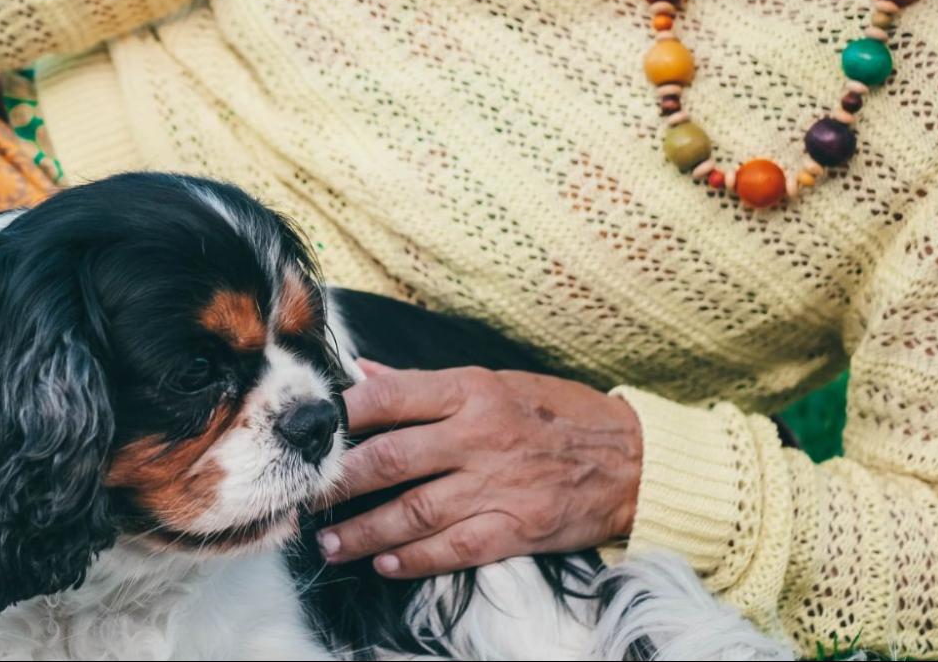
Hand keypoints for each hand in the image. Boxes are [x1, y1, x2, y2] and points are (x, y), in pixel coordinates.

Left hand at [315, 361, 642, 577]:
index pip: (389, 398)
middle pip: (390, 460)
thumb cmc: (557, 414)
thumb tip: (363, 373)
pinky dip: (414, 559)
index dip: (342, 417)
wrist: (634, 459)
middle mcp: (479, 435)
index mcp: (470, 390)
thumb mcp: (494, 382)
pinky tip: (385, 563)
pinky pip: (454, 548)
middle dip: (339, 483)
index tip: (308, 434)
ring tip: (330, 542)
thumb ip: (424, 386)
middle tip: (303, 497)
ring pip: (413, 511)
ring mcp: (497, 485)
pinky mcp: (517, 528)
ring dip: (365, 531)